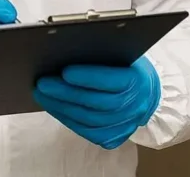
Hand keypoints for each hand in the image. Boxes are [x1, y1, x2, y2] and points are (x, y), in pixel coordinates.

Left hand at [33, 57, 160, 149]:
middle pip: (95, 103)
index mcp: (137, 81)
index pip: (110, 81)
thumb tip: (67, 51)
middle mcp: (133, 106)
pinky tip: (54, 108)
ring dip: (61, 108)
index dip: (87, 77)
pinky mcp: (113, 138)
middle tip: (42, 84)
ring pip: (88, 120)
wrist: (147, 94)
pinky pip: (86, 132)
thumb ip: (101, 55)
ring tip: (42, 95)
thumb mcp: (122, 55)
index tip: (64, 71)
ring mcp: (124, 125)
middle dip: (65, 93)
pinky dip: (67, 119)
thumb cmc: (128, 68)